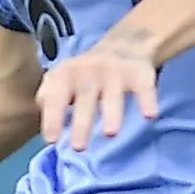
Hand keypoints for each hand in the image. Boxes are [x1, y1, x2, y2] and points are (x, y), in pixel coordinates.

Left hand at [38, 45, 157, 151]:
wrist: (123, 45)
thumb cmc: (85, 75)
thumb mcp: (62, 80)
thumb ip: (49, 99)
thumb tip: (45, 127)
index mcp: (66, 74)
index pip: (56, 97)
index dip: (53, 117)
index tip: (51, 140)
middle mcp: (89, 71)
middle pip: (85, 98)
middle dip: (81, 123)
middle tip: (78, 147)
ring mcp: (115, 71)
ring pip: (113, 94)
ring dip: (112, 113)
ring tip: (111, 134)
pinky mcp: (139, 72)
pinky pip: (144, 88)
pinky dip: (147, 100)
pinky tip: (149, 116)